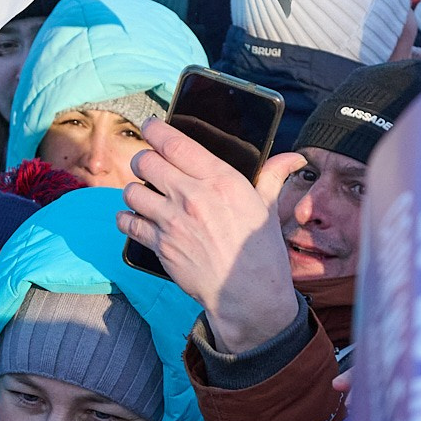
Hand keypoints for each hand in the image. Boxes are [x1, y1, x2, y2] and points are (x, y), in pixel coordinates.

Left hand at [119, 120, 302, 354]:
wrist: (248, 294)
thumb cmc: (261, 250)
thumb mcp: (268, 207)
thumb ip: (272, 176)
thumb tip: (293, 157)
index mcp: (220, 179)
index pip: (175, 143)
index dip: (155, 130)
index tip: (150, 127)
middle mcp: (191, 195)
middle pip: (145, 162)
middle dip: (143, 160)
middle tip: (148, 165)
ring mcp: (172, 221)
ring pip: (132, 191)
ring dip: (135, 191)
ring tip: (144, 196)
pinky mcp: (160, 245)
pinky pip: (128, 222)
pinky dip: (127, 219)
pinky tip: (134, 219)